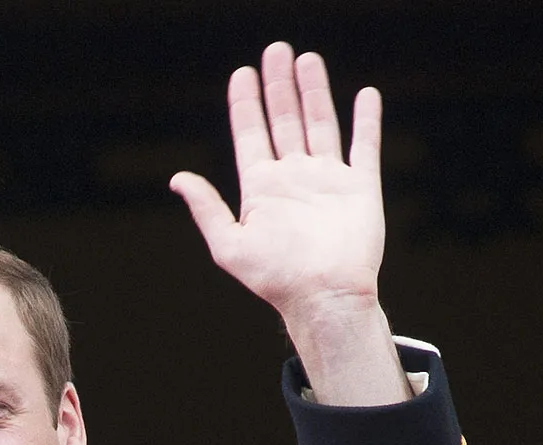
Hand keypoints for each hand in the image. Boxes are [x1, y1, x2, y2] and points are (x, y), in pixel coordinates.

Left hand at [170, 43, 384, 318]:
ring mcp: (328, 180)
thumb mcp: (229, 245)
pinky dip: (365, 120)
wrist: (323, 297)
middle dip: (279, 86)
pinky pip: (364, 146)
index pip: (250, 135)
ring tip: (307, 59)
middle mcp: (294, 178)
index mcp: (262, 189)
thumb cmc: (274, 278)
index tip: (242, 73)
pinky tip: (365, 95)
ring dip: (314, 92)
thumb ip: (206, 208)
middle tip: (276, 50)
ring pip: (320, 124)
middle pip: (284, 120)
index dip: (246, 104)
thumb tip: (178, 178)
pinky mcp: (360, 187)